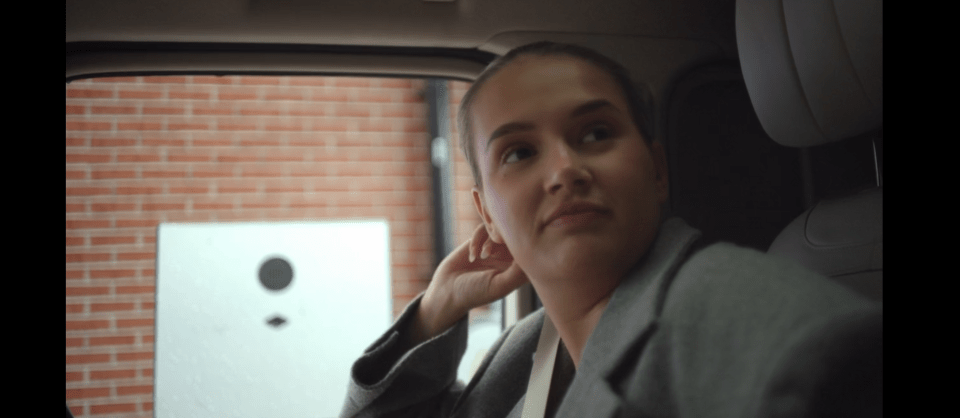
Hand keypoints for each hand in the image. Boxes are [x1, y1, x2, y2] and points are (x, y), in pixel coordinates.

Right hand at [409, 224, 527, 344]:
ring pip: (501, 228)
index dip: (524, 246)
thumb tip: (533, 252)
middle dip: (506, 240)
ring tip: (483, 257)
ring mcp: (494, 247)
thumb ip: (518, 272)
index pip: (532, 249)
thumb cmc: (476, 293)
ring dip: (491, 241)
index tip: (512, 254)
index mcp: (519, 269)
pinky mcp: (480, 239)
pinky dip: (477, 240)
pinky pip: (484, 227)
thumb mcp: (500, 285)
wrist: (447, 291)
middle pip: (517, 235)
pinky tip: (472, 257)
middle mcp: (509, 257)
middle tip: (493, 252)